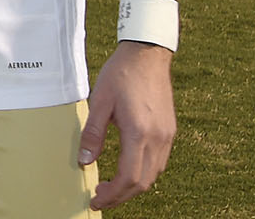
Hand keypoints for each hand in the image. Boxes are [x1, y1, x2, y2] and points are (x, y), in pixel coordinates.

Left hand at [79, 41, 175, 208]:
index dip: (112, 195)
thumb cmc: (121, 74)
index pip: (129, 178)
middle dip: (121, 196)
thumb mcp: (99, 101)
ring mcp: (167, 136)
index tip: (96, 199)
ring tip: (111, 186)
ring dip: (133, 186)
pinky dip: (143, 173)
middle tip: (100, 198)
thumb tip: (85, 161)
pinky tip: (127, 170)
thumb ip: (92, 133)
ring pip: (154, 175)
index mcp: (139, 133)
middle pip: (143, 182)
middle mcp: (158, 138)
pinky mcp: (169, 131)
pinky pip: (159, 162)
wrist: (147, 54)